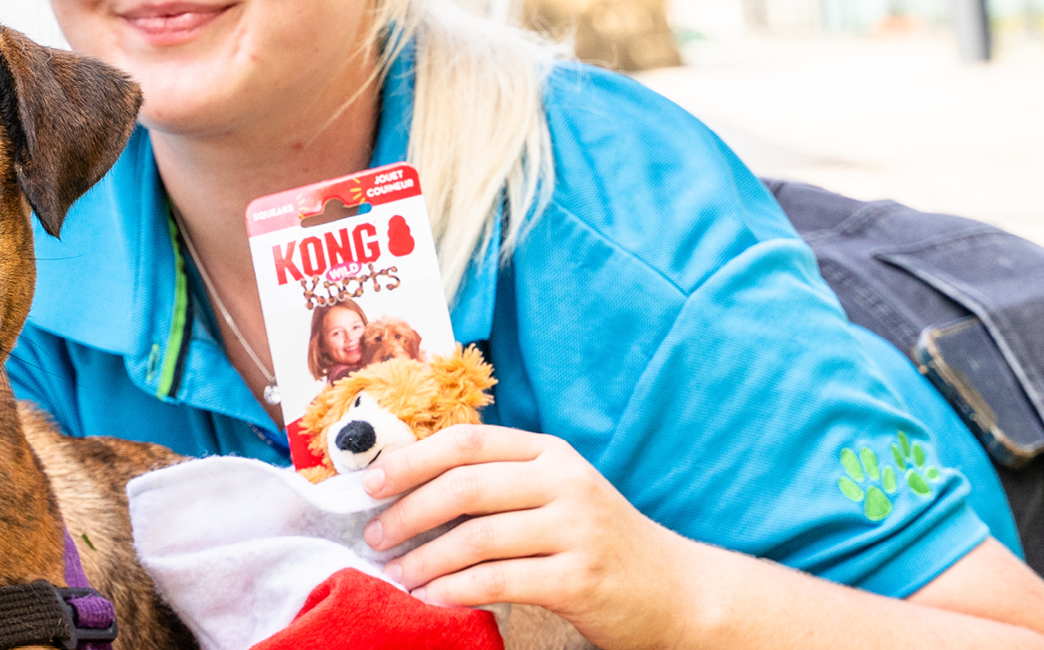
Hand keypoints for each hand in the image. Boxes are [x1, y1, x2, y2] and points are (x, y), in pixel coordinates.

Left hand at [357, 424, 707, 647]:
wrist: (675, 590)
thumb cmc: (599, 544)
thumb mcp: (557, 496)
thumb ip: (501, 485)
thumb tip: (411, 488)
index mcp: (551, 453)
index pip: (468, 442)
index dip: (411, 460)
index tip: (369, 485)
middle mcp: (565, 481)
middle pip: (465, 485)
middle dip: (407, 512)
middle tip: (374, 538)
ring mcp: (576, 529)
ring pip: (477, 536)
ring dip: (425, 560)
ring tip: (397, 576)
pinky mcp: (580, 578)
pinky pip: (500, 581)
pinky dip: (456, 591)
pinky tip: (433, 601)